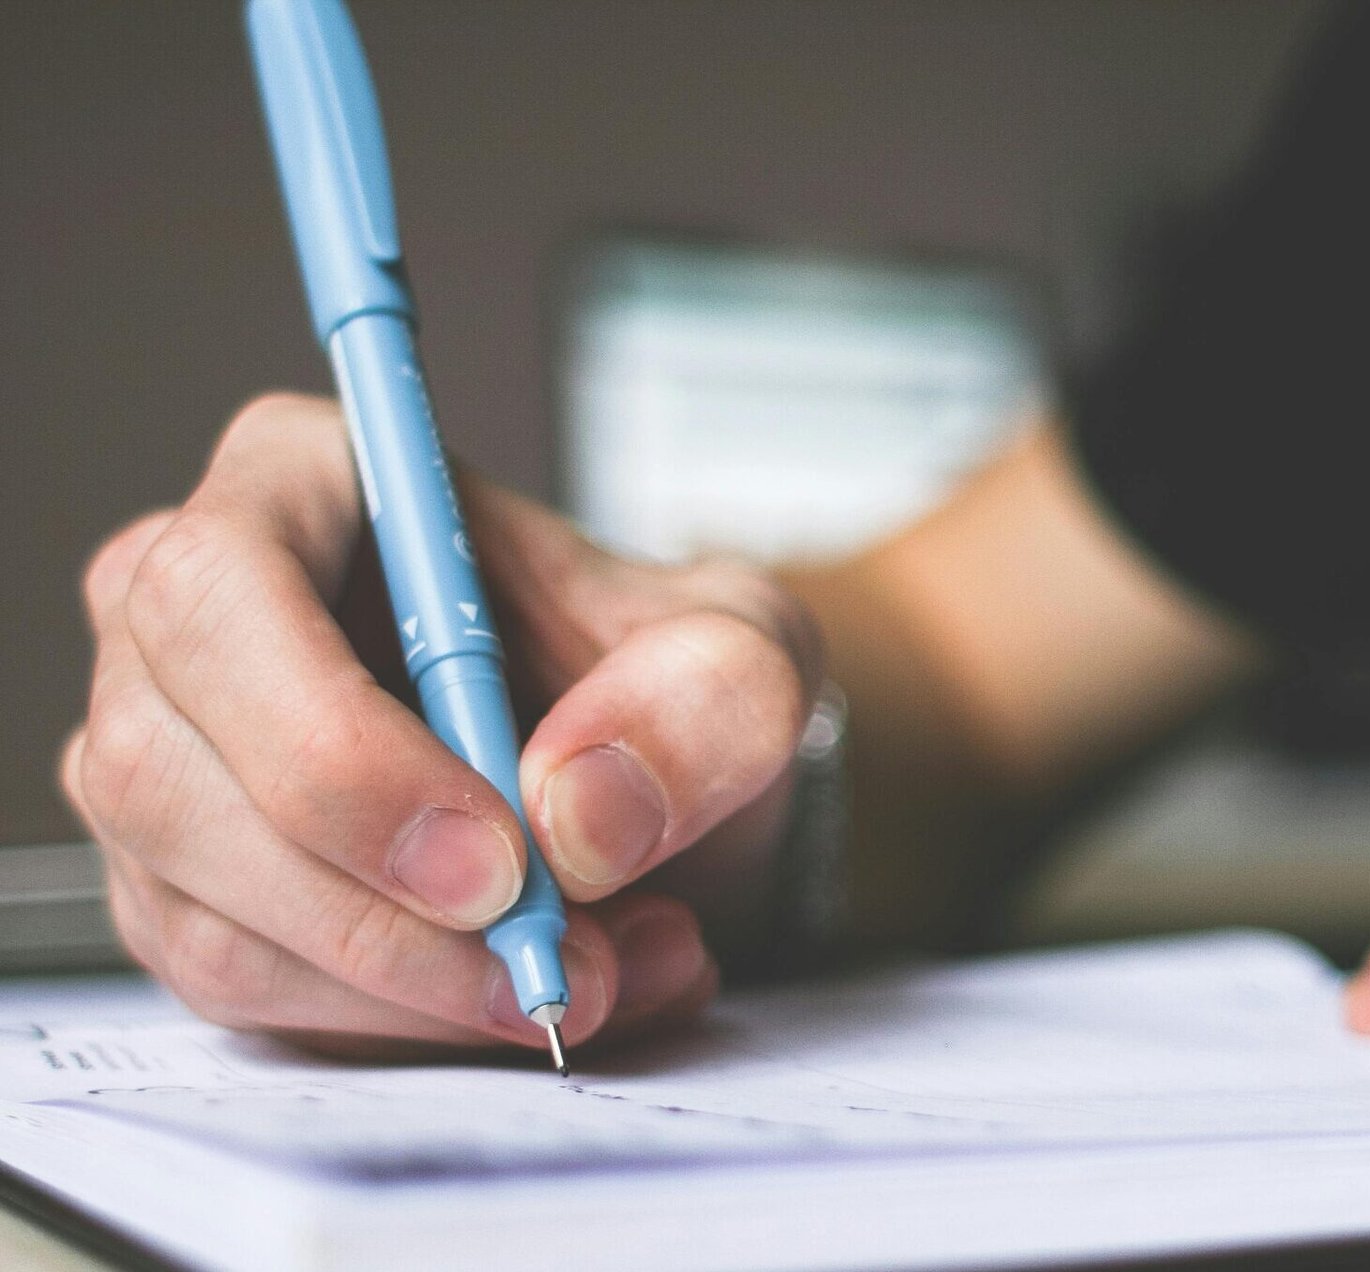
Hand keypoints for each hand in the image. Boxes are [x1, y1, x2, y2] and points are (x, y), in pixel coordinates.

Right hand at [60, 394, 821, 1058]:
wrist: (646, 773)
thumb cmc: (661, 675)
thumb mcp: (743, 654)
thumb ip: (703, 699)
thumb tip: (575, 815)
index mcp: (303, 483)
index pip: (222, 592)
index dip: (335, 745)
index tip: (497, 863)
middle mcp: (192, 618)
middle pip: (171, 776)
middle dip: (382, 914)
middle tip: (561, 964)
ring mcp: (171, 763)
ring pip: (209, 918)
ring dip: (417, 990)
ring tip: (602, 976)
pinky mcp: (192, 891)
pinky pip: (251, 995)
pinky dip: (405, 1026)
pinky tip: (531, 992)